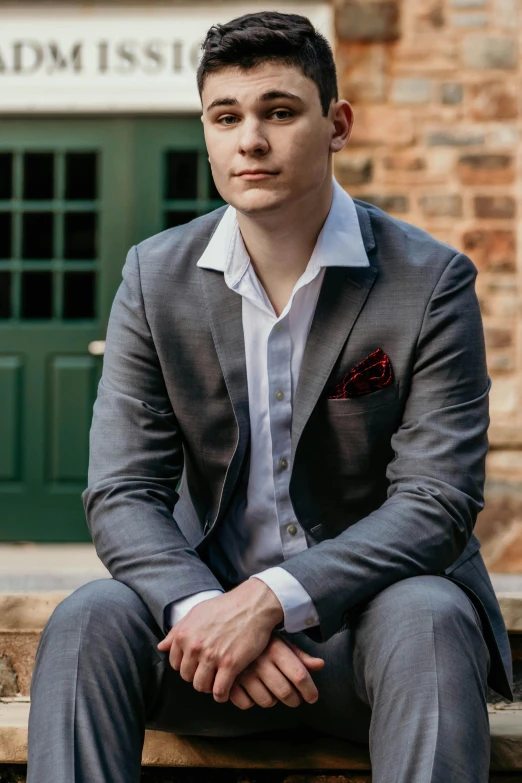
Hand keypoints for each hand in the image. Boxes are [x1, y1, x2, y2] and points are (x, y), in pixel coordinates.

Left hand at [157, 578, 283, 702]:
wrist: (253, 605)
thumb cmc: (226, 607)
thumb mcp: (197, 612)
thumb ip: (177, 630)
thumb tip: (162, 647)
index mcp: (184, 634)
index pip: (176, 664)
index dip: (187, 665)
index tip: (197, 664)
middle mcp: (195, 646)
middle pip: (188, 677)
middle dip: (197, 675)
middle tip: (209, 671)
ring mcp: (212, 656)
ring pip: (201, 686)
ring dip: (209, 686)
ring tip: (217, 680)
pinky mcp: (230, 664)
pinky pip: (220, 691)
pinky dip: (222, 694)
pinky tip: (227, 689)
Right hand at [229, 634, 324, 709]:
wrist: (227, 631)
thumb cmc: (260, 640)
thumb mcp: (280, 642)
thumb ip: (299, 656)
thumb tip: (320, 665)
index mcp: (275, 649)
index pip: (299, 675)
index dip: (309, 690)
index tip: (312, 697)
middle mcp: (260, 661)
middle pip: (285, 692)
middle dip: (294, 700)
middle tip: (295, 698)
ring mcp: (244, 672)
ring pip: (266, 701)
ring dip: (272, 700)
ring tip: (271, 691)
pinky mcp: (229, 681)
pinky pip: (245, 704)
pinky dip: (250, 701)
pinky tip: (252, 691)